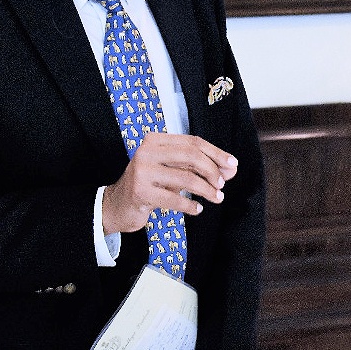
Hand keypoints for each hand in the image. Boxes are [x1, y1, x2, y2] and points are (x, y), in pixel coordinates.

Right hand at [103, 133, 238, 234]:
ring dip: (207, 190)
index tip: (232, 165)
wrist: (118, 205)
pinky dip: (191, 205)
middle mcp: (147, 152)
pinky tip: (197, 209)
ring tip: (216, 197)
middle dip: (212, 170)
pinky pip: (175, 199)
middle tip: (222, 184)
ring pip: (186, 178)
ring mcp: (142, 172)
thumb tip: (230, 169)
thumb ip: (200, 167)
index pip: (193, 142)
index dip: (216, 153)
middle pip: (191, 156)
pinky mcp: (141, 192)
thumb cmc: (150, 184)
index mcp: (155, 140)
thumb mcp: (173, 170)